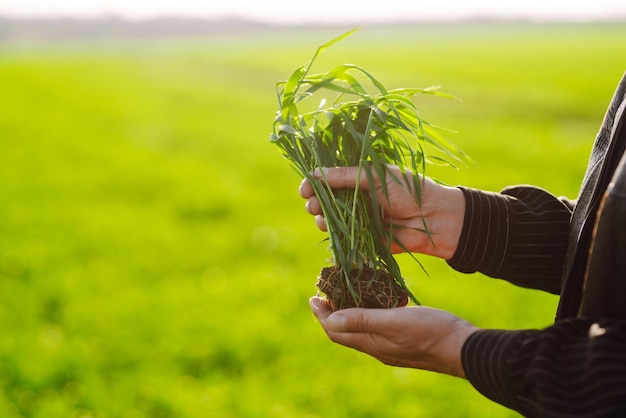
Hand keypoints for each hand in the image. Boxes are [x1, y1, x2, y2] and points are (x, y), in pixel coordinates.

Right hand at [298, 165, 464, 259]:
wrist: (433, 219)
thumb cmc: (408, 190)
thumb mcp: (374, 177)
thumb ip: (344, 176)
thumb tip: (314, 173)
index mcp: (357, 179)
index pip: (326, 179)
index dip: (312, 184)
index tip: (304, 189)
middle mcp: (355, 198)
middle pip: (323, 201)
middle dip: (313, 203)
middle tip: (313, 205)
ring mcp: (357, 220)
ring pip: (328, 220)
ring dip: (321, 219)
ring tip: (323, 219)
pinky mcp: (362, 240)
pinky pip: (341, 238)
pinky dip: (333, 236)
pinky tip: (331, 232)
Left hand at [309, 296, 478, 377]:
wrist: (463, 347)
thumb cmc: (430, 332)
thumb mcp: (394, 321)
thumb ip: (362, 321)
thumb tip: (330, 319)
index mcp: (371, 343)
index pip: (335, 331)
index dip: (321, 315)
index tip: (313, 296)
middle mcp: (377, 346)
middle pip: (345, 330)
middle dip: (332, 311)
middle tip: (328, 290)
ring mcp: (390, 343)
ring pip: (361, 326)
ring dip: (351, 309)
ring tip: (348, 289)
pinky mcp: (403, 337)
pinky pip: (378, 323)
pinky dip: (371, 309)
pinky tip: (378, 295)